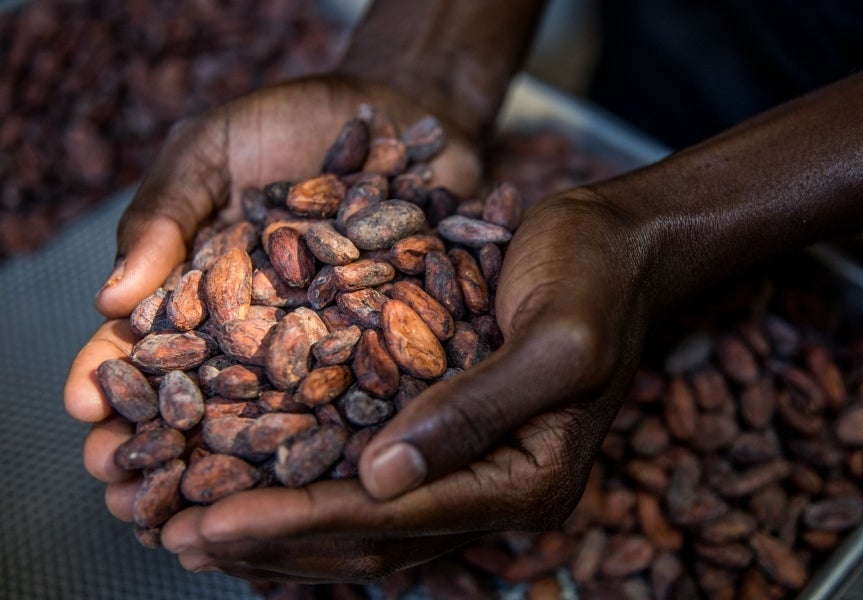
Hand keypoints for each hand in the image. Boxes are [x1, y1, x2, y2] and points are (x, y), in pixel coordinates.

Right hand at [62, 74, 479, 524]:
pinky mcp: (389, 345)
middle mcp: (258, 330)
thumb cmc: (289, 120)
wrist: (393, 106)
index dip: (111, 382)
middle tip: (131, 500)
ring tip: (209, 519)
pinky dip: (340, 440)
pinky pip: (364, 396)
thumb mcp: (210, 149)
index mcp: (202, 290)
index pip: (146, 346)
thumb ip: (164, 213)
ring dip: (241, 473)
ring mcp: (323, 344)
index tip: (87, 416)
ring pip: (277, 420)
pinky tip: (320, 480)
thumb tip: (108, 299)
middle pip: (204, 402)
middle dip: (166, 452)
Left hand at [147, 187, 655, 580]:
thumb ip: (477, 410)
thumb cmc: (595, 277)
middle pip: (374, 535)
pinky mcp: (458, 437)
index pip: (397, 515)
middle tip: (181, 535)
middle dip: (275, 539)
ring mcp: (478, 468)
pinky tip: (263, 483)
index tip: (214, 520)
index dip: (302, 520)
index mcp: (529, 478)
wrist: (620, 244)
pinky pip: (378, 482)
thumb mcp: (555, 338)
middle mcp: (500, 488)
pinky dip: (315, 490)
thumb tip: (381, 480)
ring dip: (285, 528)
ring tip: (201, 528)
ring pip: (368, 522)